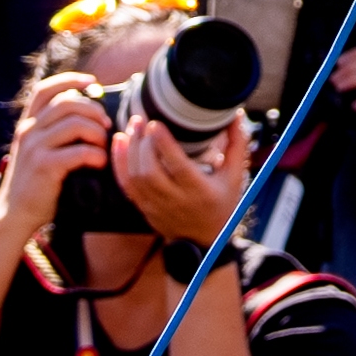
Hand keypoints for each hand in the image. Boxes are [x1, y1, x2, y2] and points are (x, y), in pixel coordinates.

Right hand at [0, 70, 113, 242]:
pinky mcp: (43, 166)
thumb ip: (55, 133)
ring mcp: (34, 147)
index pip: (46, 90)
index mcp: (28, 124)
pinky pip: (78, 151)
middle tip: (105, 126)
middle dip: (93, 109)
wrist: (15, 214)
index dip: (70, 80)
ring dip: (97, 133)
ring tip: (102, 146)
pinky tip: (99, 162)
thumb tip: (89, 116)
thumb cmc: (36, 183)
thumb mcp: (38, 151)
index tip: (93, 83)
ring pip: (75, 123)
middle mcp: (28, 131)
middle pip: (67, 102)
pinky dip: (95, 154)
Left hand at [111, 102, 245, 246]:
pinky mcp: (144, 207)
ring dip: (129, 149)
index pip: (178, 166)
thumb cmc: (222, 203)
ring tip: (132, 126)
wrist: (206, 239)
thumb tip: (236, 116)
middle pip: (150, 171)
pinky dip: (119, 162)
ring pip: (135, 177)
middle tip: (141, 120)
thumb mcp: (234, 176)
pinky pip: (126, 185)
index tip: (156, 124)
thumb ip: (237, 145)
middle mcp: (177, 200)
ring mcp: (157, 206)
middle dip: (141, 143)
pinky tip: (120, 142)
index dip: (164, 144)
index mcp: (200, 191)